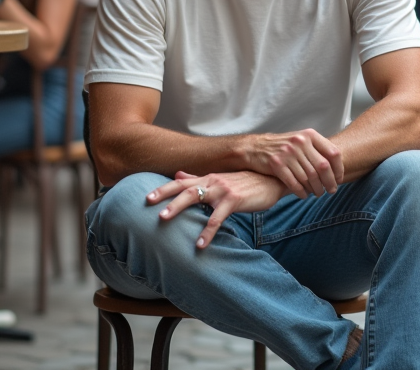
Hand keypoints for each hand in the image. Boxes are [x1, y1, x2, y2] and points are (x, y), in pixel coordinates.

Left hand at [147, 171, 286, 248]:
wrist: (273, 180)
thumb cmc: (247, 182)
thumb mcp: (221, 180)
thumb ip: (199, 178)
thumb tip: (177, 175)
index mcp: (208, 178)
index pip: (181, 182)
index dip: (164, 188)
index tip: (147, 196)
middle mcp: (212, 181)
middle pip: (183, 187)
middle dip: (164, 195)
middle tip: (148, 204)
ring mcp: (223, 190)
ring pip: (196, 197)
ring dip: (178, 208)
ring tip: (163, 220)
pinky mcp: (234, 200)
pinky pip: (217, 217)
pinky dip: (207, 231)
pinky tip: (200, 244)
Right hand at [241, 129, 342, 197]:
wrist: (255, 148)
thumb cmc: (283, 146)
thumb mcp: (301, 140)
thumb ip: (317, 149)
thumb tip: (337, 166)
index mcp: (309, 135)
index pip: (333, 153)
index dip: (339, 169)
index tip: (339, 179)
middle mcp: (300, 142)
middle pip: (323, 167)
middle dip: (330, 182)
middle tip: (331, 191)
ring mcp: (288, 152)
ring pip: (309, 177)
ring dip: (316, 189)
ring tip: (317, 193)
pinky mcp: (277, 164)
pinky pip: (294, 183)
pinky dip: (301, 192)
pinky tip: (304, 195)